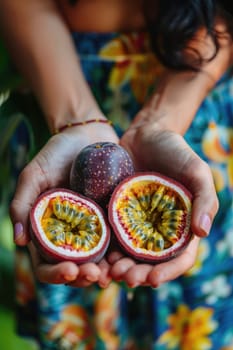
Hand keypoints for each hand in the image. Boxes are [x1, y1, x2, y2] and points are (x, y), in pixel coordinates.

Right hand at [10, 123, 117, 285]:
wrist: (87, 135)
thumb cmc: (56, 153)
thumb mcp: (34, 175)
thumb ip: (22, 204)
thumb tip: (18, 241)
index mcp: (49, 229)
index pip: (47, 261)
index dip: (55, 273)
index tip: (69, 271)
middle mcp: (71, 233)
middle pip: (74, 266)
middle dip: (83, 276)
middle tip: (95, 276)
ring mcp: (94, 227)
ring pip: (98, 259)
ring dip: (105, 271)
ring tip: (114, 273)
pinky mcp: (114, 217)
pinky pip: (118, 239)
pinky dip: (122, 252)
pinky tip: (128, 257)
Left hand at [108, 119, 218, 286]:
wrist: (146, 134)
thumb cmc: (176, 152)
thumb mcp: (197, 172)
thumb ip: (204, 200)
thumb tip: (203, 233)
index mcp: (181, 227)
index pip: (179, 258)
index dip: (168, 272)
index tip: (152, 278)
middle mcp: (158, 230)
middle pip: (150, 262)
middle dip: (139, 274)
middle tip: (125, 278)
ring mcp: (136, 223)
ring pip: (128, 255)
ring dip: (120, 268)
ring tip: (109, 272)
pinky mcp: (117, 214)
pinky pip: (111, 236)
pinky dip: (105, 249)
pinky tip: (96, 255)